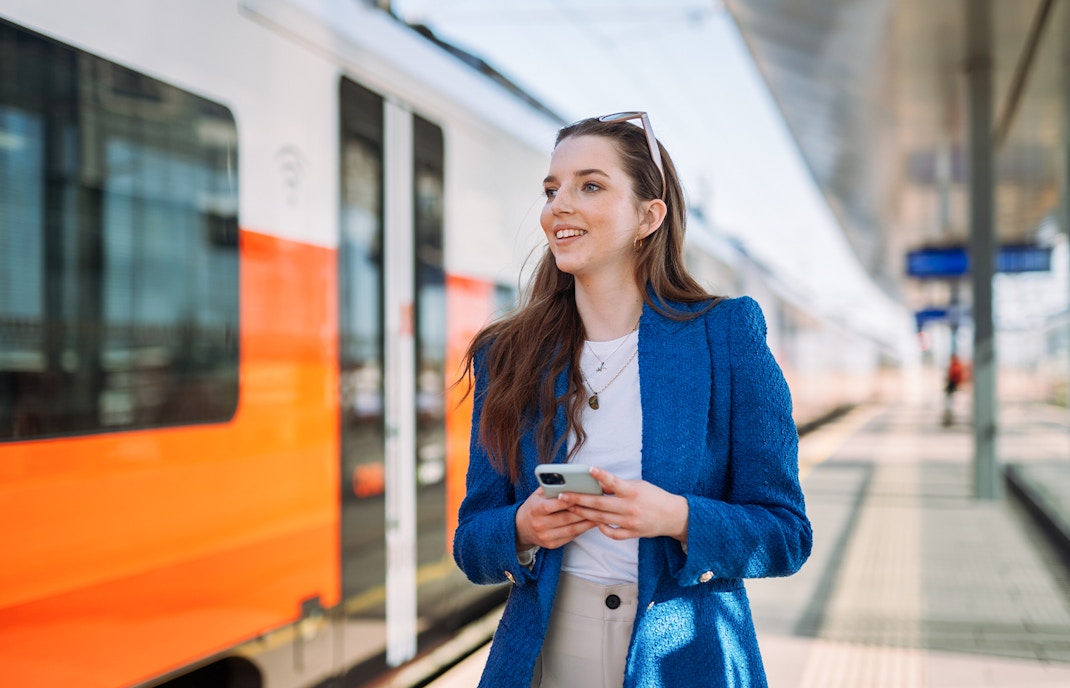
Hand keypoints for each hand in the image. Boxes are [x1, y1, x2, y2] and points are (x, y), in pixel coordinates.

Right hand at [515, 487, 598, 549]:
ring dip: (587, 522)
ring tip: (599, 514)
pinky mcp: (552, 544)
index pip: (554, 504)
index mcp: (535, 509)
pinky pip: (571, 536)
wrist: (521, 528)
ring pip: (572, 529)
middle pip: (566, 518)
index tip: (584, 494)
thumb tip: (568, 478)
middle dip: (583, 511)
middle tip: (598, 504)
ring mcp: (546, 536)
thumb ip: (550, 487)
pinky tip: (591, 523)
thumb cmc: (533, 507)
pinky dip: (582, 529)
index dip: (569, 500)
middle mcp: (539, 524)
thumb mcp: (537, 495)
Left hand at [558, 467, 688, 542]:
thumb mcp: (638, 485)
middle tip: (562, 496)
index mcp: (632, 491)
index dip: (601, 475)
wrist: (673, 516)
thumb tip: (596, 484)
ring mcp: (629, 522)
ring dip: (583, 513)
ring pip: (601, 518)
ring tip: (569, 507)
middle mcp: (630, 507)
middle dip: (579, 499)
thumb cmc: (654, 496)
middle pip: (599, 504)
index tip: (588, 469)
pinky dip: (601, 528)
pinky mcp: (631, 533)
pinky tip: (594, 522)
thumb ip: (617, 486)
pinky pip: (611, 532)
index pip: (613, 482)